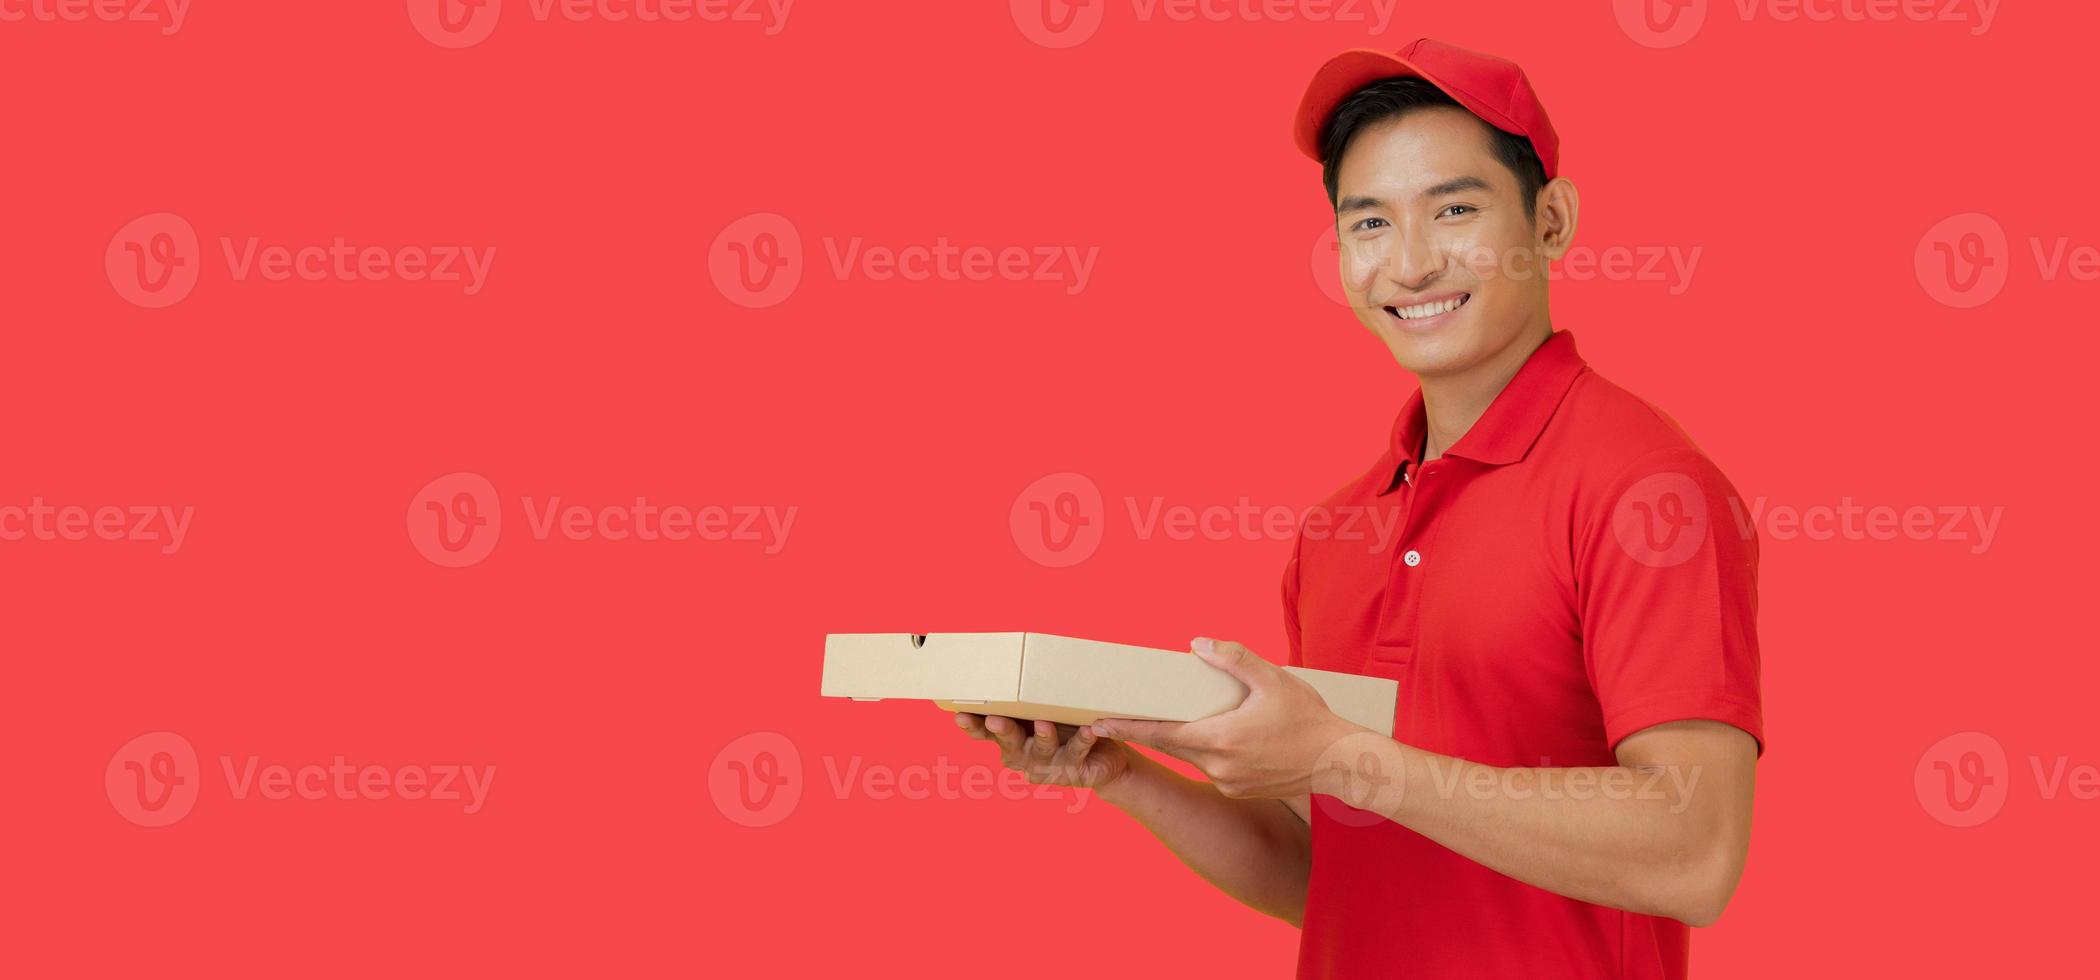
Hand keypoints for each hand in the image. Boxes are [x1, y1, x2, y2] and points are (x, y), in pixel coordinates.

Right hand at [954, 711, 1134, 793]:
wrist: (1103, 760)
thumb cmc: (1067, 726)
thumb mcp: (1046, 710)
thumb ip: (1031, 696)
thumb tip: (1018, 657)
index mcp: (1010, 739)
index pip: (984, 733)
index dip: (972, 727)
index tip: (960, 716)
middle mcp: (1023, 756)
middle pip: (1009, 743)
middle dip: (1003, 730)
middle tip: (995, 719)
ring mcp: (1046, 766)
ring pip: (1042, 750)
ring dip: (1043, 736)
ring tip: (1043, 723)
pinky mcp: (1073, 772)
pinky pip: (1076, 753)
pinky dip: (1081, 741)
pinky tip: (1087, 730)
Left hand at [1092, 638, 1363, 799]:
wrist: (1340, 763)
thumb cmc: (1308, 719)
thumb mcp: (1273, 680)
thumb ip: (1234, 659)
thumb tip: (1198, 643)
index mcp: (1219, 739)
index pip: (1160, 733)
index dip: (1127, 727)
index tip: (1097, 723)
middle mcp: (1217, 766)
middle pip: (1170, 746)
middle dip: (1144, 732)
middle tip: (1116, 718)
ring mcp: (1228, 782)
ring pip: (1192, 757)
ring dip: (1180, 740)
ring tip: (1174, 718)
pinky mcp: (1240, 790)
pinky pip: (1213, 769)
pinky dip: (1206, 752)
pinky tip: (1217, 738)